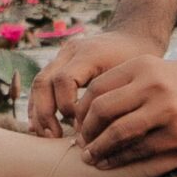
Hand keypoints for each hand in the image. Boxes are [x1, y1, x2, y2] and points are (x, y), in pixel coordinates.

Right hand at [28, 0, 176, 136]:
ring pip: (38, 83)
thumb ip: (114, 102)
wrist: (134, 39)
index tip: (79, 126)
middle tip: (53, 136)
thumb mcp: (132, 80)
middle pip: (43, 81)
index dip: (66, 105)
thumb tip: (100, 138)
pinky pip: (42, 84)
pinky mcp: (59, 62)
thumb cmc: (138, 65)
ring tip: (47, 135)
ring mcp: (62, 55)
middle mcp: (70, 51)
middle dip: (45, 113)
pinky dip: (39, 105)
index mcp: (89, 53)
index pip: (64, 79)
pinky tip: (41, 125)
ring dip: (38, 111)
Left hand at [68, 57, 176, 168]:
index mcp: (143, 66)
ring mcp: (165, 109)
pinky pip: (139, 150)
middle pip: (102, 109)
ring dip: (99, 149)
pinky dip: (119, 159)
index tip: (77, 125)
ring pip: (117, 132)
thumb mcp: (160, 71)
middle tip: (80, 144)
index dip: (82, 110)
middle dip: (86, 131)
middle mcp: (152, 84)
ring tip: (90, 158)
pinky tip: (110, 164)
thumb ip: (130, 83)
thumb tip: (93, 104)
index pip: (97, 88)